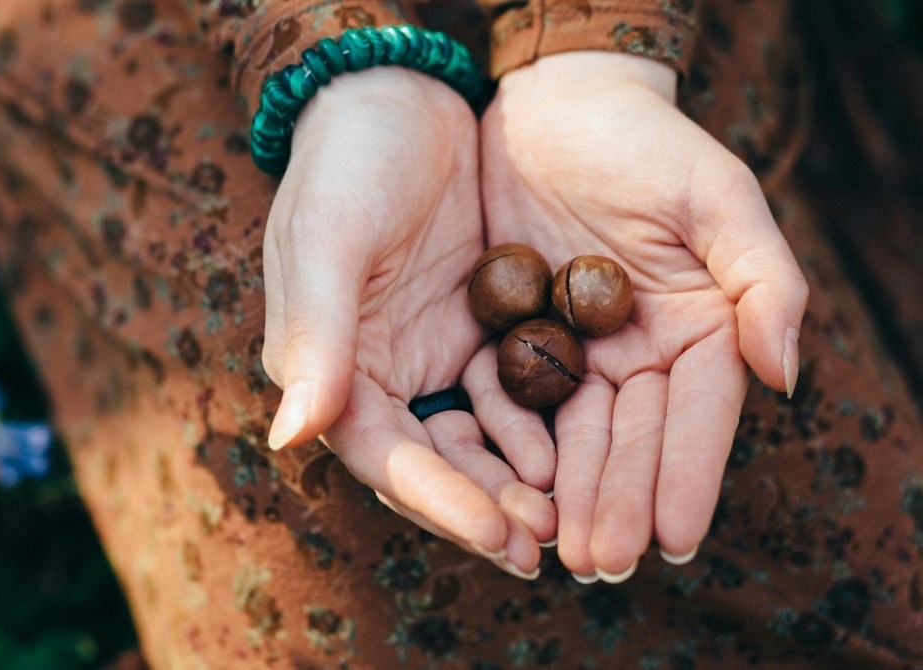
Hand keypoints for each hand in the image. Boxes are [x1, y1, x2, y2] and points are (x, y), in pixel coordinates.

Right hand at [262, 68, 554, 575]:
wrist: (396, 97)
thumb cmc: (348, 162)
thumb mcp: (328, 238)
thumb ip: (316, 337)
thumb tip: (290, 436)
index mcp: (330, 368)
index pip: (384, 455)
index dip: (438, 500)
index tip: (497, 533)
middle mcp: (374, 377)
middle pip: (432, 464)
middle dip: (486, 507)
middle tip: (548, 543)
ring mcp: (428, 356)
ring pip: (475, 441)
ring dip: (516, 481)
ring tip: (570, 513)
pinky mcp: (473, 332)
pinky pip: (510, 394)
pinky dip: (538, 426)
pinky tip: (577, 448)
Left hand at [480, 52, 807, 579]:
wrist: (556, 106)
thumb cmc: (646, 142)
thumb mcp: (715, 195)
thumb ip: (760, 278)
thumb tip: (786, 374)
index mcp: (700, 329)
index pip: (697, 415)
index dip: (688, 475)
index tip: (677, 540)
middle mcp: (641, 353)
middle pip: (631, 438)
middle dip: (619, 502)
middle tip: (601, 562)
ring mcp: (578, 352)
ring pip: (572, 434)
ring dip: (567, 494)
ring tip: (555, 548)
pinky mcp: (516, 339)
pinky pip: (510, 400)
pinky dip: (508, 445)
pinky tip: (502, 489)